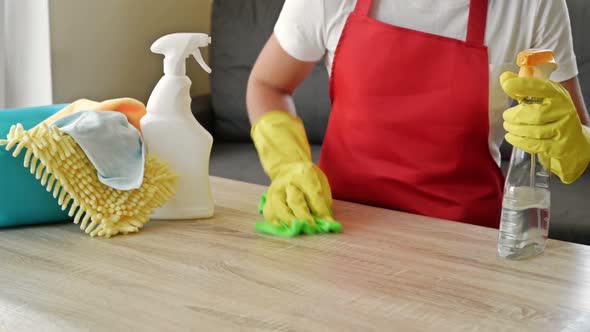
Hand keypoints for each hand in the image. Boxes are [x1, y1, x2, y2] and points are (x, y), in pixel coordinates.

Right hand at [251, 111, 341, 236]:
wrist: (287, 168)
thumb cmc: (308, 179)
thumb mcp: (320, 183)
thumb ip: (323, 202)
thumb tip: (327, 223)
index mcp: (305, 173)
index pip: (314, 194)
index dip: (322, 211)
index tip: (329, 224)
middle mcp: (288, 181)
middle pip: (296, 201)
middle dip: (305, 217)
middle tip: (312, 229)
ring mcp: (276, 190)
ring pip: (280, 208)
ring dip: (290, 222)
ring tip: (298, 230)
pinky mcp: (268, 199)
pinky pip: (270, 213)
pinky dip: (277, 223)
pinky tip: (285, 229)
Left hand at [500, 72, 589, 182]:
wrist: (573, 141)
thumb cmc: (553, 116)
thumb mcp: (544, 99)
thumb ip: (525, 88)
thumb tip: (505, 77)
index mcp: (558, 95)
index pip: (542, 87)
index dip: (523, 85)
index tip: (507, 83)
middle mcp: (563, 111)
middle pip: (536, 114)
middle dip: (515, 116)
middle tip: (505, 116)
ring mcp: (562, 130)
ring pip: (533, 131)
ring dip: (515, 129)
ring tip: (508, 126)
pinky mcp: (557, 147)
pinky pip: (533, 144)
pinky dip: (518, 140)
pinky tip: (511, 136)